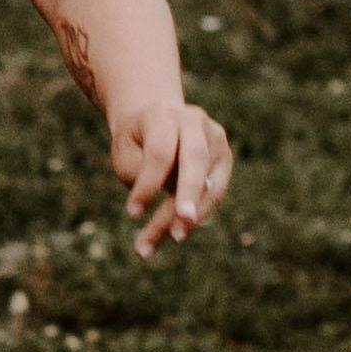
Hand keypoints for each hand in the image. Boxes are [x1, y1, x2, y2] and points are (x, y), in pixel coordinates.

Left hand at [109, 93, 231, 254]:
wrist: (156, 121)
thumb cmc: (135, 143)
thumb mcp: (126, 154)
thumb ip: (144, 174)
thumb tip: (176, 209)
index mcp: (162, 114)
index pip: (159, 152)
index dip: (148, 185)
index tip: (132, 215)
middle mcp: (193, 120)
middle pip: (194, 159)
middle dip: (187, 196)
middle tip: (177, 230)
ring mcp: (214, 137)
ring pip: (208, 181)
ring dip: (193, 215)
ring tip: (174, 238)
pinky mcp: (224, 156)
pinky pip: (216, 190)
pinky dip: (201, 213)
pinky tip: (181, 230)